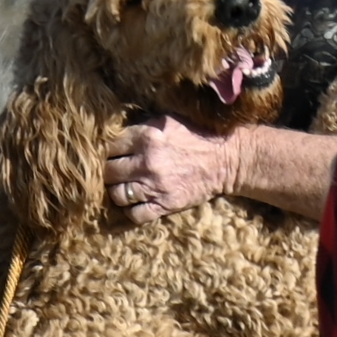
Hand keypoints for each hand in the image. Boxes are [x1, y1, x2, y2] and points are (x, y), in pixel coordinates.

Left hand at [104, 116, 240, 225]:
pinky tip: (134, 204)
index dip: (109, 151)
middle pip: (109, 172)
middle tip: (116, 172)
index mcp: (147, 137)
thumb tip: (113, 134)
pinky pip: (135, 215)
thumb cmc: (196, 136)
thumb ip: (141, 127)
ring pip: (117, 195)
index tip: (113, 154)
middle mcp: (147, 162)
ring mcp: (155, 186)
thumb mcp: (167, 122)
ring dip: (117, 192)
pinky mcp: (165, 205)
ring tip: (123, 188)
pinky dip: (130, 211)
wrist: (227, 159)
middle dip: (110, 172)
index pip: (110, 147)